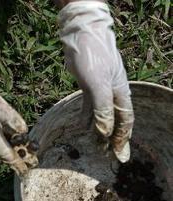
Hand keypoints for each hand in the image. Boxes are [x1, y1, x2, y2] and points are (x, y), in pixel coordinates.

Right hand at [0, 47, 30, 175]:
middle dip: (15, 157)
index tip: (24, 173)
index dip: (14, 162)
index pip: (2, 150)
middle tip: (30, 165)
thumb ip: (4, 113)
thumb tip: (23, 130)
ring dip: (12, 147)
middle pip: (1, 148)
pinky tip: (12, 134)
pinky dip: (6, 135)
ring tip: (26, 152)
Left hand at [58, 1, 133, 161]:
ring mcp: (101, 90)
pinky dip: (87, 118)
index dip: (122, 140)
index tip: (119, 156)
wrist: (82, 35)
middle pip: (115, 121)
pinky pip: (90, 107)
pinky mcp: (88, 86)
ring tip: (96, 148)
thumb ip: (102, 109)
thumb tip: (104, 132)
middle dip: (112, 140)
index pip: (125, 122)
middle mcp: (113, 94)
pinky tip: (82, 128)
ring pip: (102, 116)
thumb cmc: (93, 58)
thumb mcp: (97, 86)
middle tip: (109, 158)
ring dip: (99, 132)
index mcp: (120, 94)